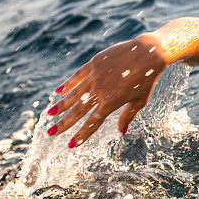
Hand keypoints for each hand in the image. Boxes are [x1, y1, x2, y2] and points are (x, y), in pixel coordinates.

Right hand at [47, 33, 168, 146]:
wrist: (149, 53)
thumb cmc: (147, 79)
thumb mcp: (140, 101)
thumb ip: (127, 116)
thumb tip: (120, 132)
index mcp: (111, 102)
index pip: (92, 122)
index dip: (81, 134)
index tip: (70, 144)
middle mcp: (100, 91)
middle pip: (78, 111)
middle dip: (64, 123)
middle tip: (50, 133)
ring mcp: (95, 76)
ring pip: (74, 94)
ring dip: (61, 105)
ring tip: (49, 114)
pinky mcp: (94, 63)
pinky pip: (77, 76)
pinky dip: (67, 84)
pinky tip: (58, 92)